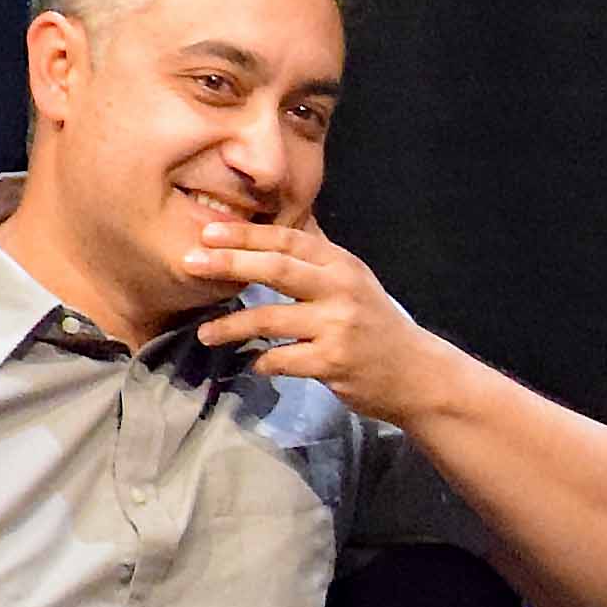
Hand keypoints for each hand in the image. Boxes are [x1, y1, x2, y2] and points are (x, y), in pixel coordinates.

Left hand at [181, 219, 453, 421]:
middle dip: (229, 264)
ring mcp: (338, 328)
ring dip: (231, 326)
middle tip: (190, 263)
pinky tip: (254, 363)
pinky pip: (281, 360)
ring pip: (270, 320)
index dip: (247, 234)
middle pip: (277, 270)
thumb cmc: (376, 326)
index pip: (289, 241)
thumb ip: (316, 260)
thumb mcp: (353, 283)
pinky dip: (261, 362)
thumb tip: (272, 232)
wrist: (417, 374)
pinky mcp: (332, 363)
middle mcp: (342, 291)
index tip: (208, 232)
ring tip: (205, 332)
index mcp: (343, 266)